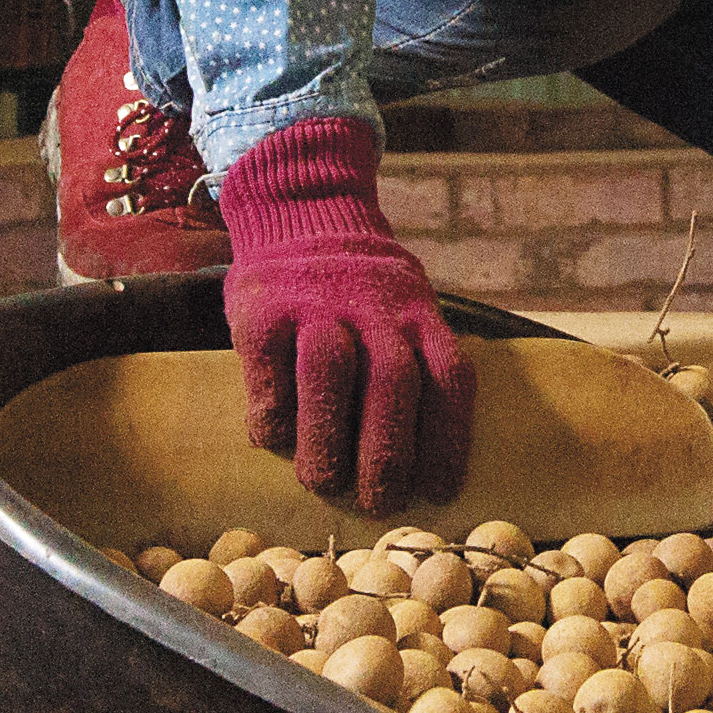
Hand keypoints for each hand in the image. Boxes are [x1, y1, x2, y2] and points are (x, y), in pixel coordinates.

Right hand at [214, 118, 468, 511]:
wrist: (301, 210)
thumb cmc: (360, 289)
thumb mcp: (405, 306)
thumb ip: (414, 362)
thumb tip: (420, 463)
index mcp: (418, 312)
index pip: (447, 377)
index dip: (447, 439)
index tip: (439, 492)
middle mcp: (376, 305)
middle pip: (392, 381)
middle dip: (388, 451)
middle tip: (377, 502)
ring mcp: (318, 302)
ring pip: (330, 372)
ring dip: (327, 437)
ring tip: (323, 482)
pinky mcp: (265, 306)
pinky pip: (269, 366)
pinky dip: (273, 409)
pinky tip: (274, 439)